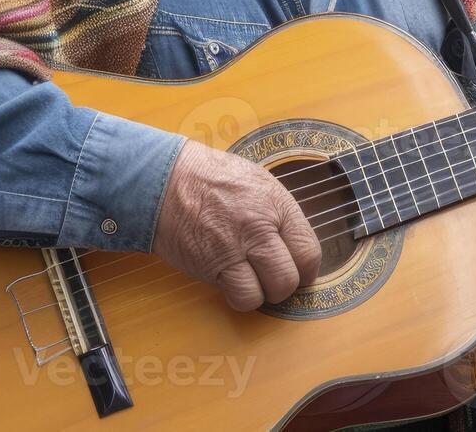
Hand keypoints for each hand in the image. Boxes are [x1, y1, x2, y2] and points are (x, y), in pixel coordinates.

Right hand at [152, 141, 321, 310]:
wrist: (166, 180)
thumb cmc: (211, 180)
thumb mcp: (258, 183)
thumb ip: (280, 215)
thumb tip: (296, 247)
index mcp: (276, 204)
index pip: (309, 251)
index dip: (306, 269)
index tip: (299, 272)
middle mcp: (260, 226)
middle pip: (290, 277)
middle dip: (285, 285)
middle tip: (272, 279)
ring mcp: (235, 248)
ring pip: (267, 293)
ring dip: (262, 294)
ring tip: (252, 281)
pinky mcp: (212, 266)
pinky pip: (240, 296)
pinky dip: (240, 297)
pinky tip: (232, 282)